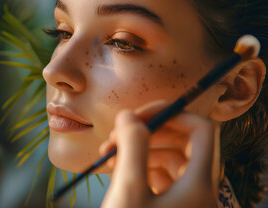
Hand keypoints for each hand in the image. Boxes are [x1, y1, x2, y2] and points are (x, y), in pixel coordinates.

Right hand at [99, 101, 219, 207]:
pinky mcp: (173, 207)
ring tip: (110, 153)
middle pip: (185, 142)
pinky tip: (118, 170)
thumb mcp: (129, 188)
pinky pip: (163, 178)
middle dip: (149, 131)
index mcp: (199, 185)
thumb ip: (132, 147)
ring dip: (141, 149)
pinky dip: (141, 168)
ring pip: (170, 160)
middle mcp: (200, 191)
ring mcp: (188, 201)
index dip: (172, 114)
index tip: (139, 116)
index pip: (202, 129)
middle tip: (118, 134)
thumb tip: (128, 115)